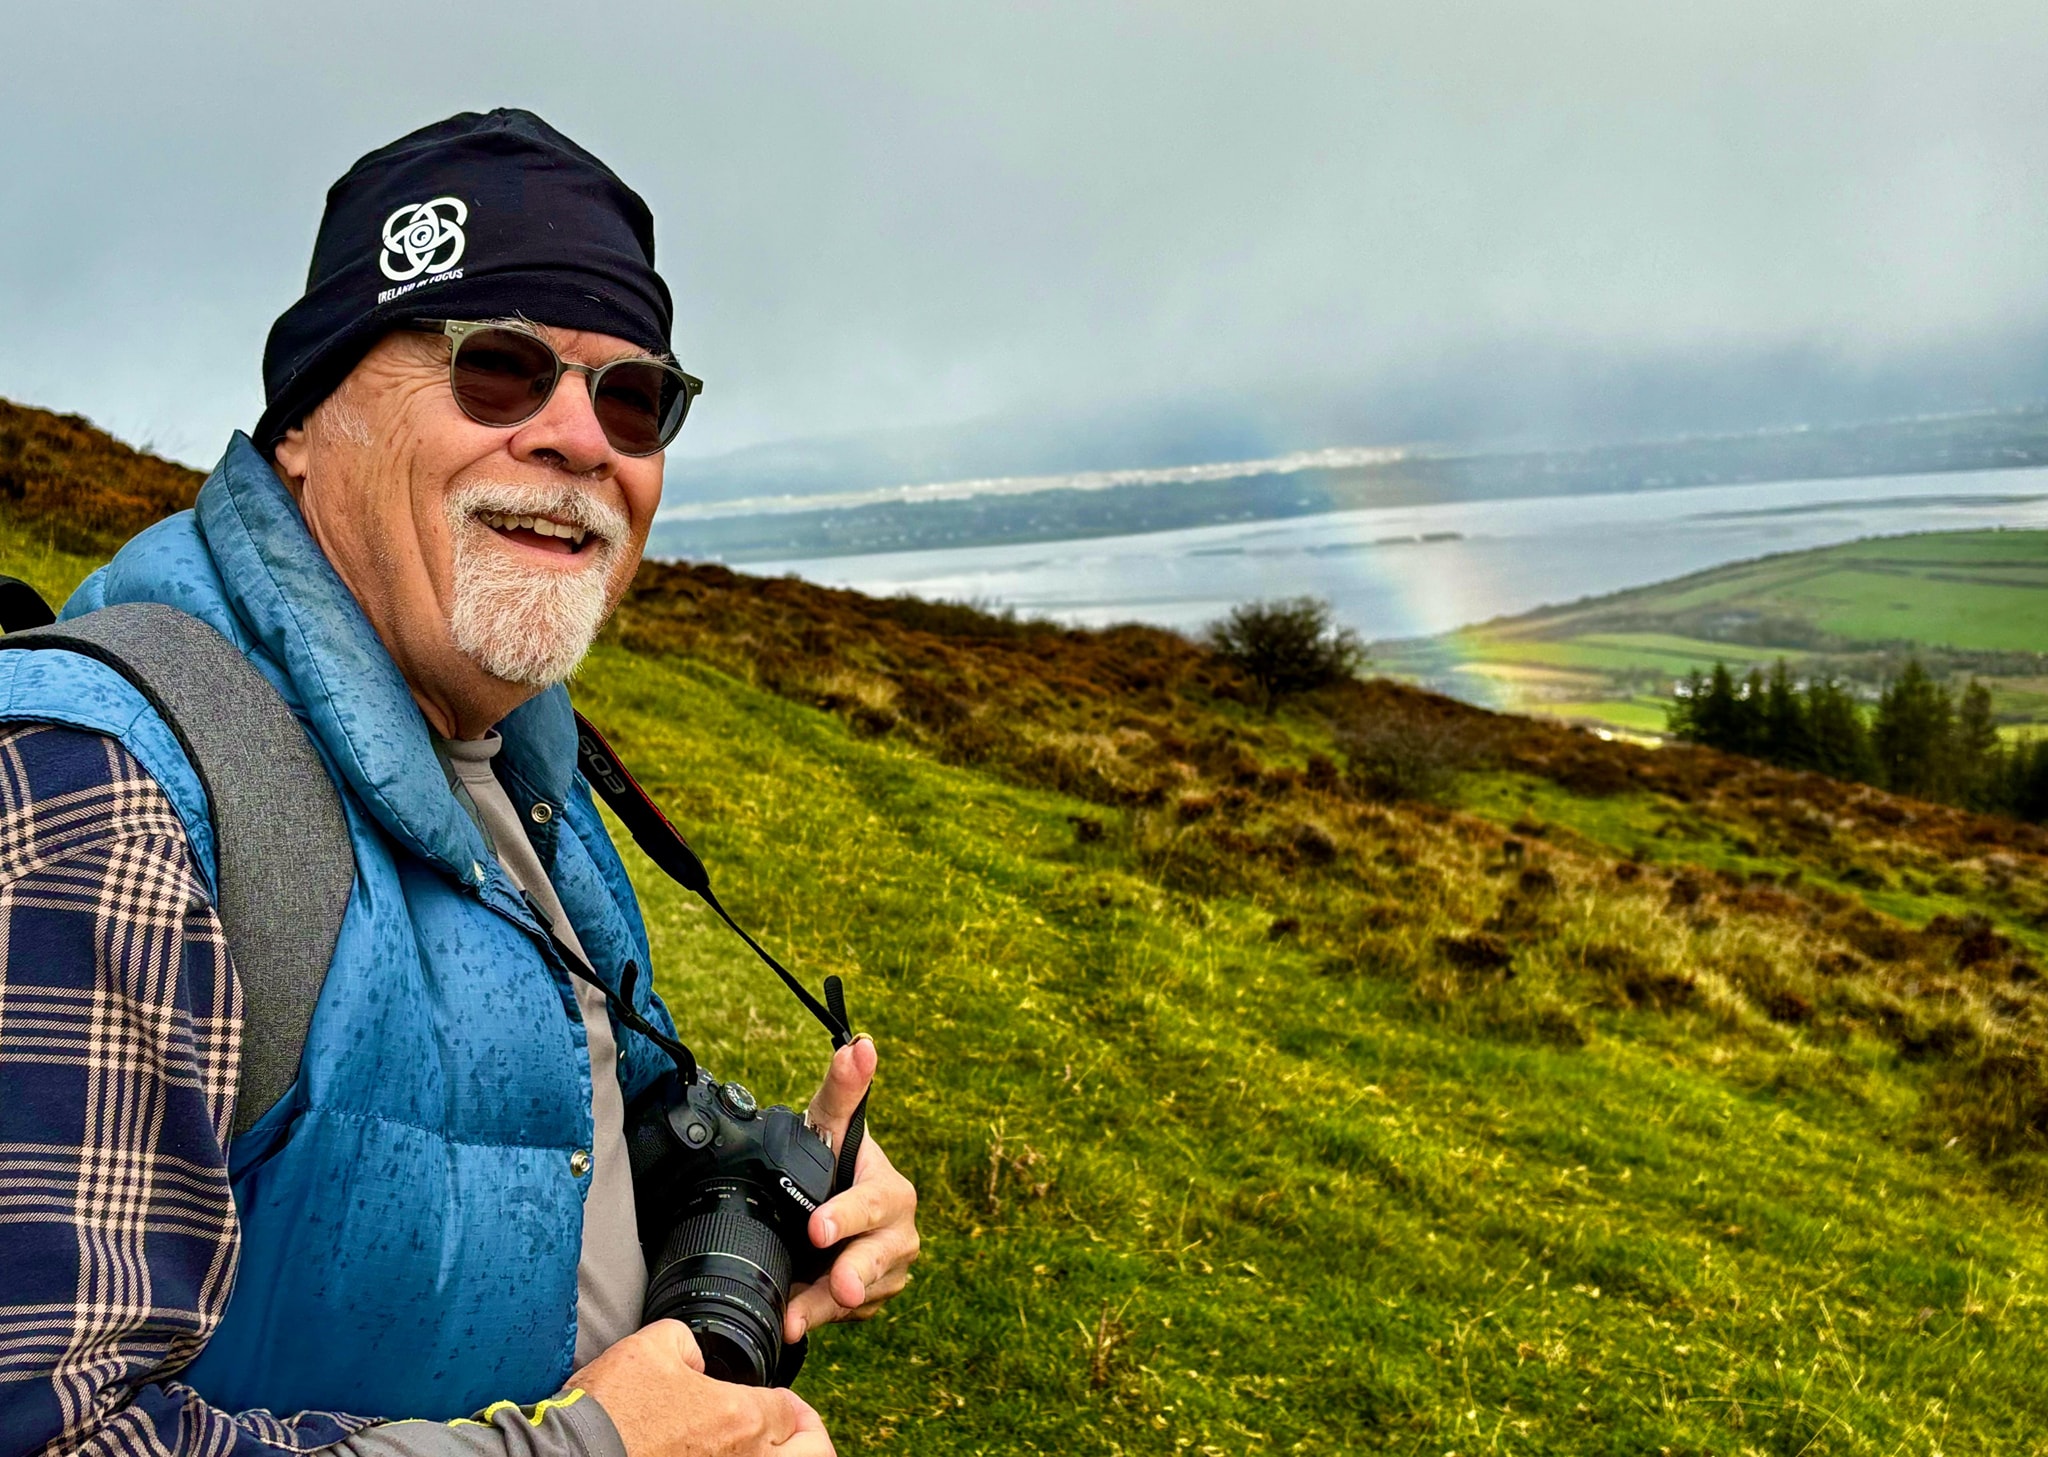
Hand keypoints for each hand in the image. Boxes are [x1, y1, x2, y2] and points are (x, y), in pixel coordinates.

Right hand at [572, 1320, 833, 1455]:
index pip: (791, 1412)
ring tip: (767, 1448)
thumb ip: (690, 1341)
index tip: (781, 1403)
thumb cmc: (610, 1407)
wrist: (571, 1456)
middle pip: (813, 1455)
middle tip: (796, 1431)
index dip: (791, 1405)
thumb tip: (697, 1357)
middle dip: (810, 1439)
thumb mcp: (654, 1344)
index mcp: (741, 1418)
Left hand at [785, 1036, 920, 1342]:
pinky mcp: (871, 1305)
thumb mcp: (828, 1125)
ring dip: (824, 1307)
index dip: (849, 1216)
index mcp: (892, 1192)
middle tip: (838, 1290)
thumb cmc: (829, 1160)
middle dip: (853, 1277)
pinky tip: (795, 1317)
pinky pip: (848, 1318)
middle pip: (878, 1261)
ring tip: (792, 1319)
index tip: (818, 1229)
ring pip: (859, 1297)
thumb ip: (842, 1088)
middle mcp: (898, 1236)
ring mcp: (887, 1275)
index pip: (875, 1203)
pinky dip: (821, 1317)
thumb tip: (861, 1045)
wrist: (827, 1208)